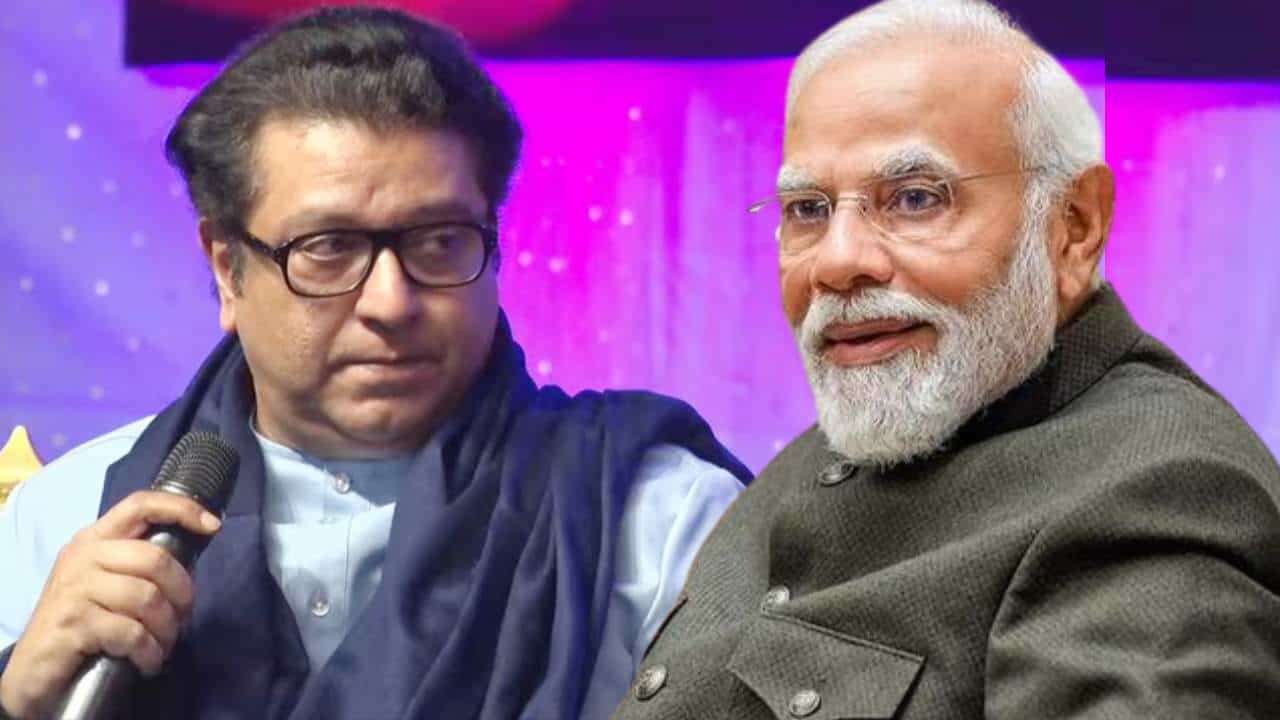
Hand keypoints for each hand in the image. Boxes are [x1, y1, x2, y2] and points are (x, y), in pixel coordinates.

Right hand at [0, 490, 220, 718]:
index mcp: (95, 539)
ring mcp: (75, 587)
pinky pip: (131, 633)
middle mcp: (84, 555)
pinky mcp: (72, 622)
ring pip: (147, 598)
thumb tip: (191, 565)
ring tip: (163, 645)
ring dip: (167, 629)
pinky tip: (148, 662)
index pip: (141, 504)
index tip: (213, 525)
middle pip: (156, 558)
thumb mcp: (105, 583)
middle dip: (182, 593)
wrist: (34, 667)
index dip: (182, 508)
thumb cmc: (79, 622)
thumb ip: (138, 566)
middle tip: (182, 620)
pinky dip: (149, 652)